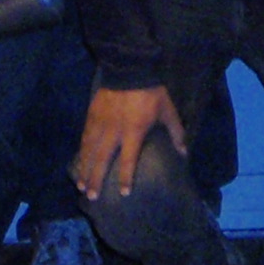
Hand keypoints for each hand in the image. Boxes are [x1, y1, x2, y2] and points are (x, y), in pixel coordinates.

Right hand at [73, 85, 184, 200]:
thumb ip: (176, 132)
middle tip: (91, 197)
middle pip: (103, 159)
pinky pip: (85, 137)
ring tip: (80, 185)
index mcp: (133, 131)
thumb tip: (184, 153)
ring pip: (90, 150)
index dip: (126, 177)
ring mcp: (101, 123)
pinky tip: (79, 161)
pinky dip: (81, 151)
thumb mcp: (167, 111)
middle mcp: (114, 130)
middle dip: (96, 179)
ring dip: (84, 168)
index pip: (129, 159)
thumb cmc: (151, 92)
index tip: (123, 193)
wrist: (129, 68)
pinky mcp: (92, 115)